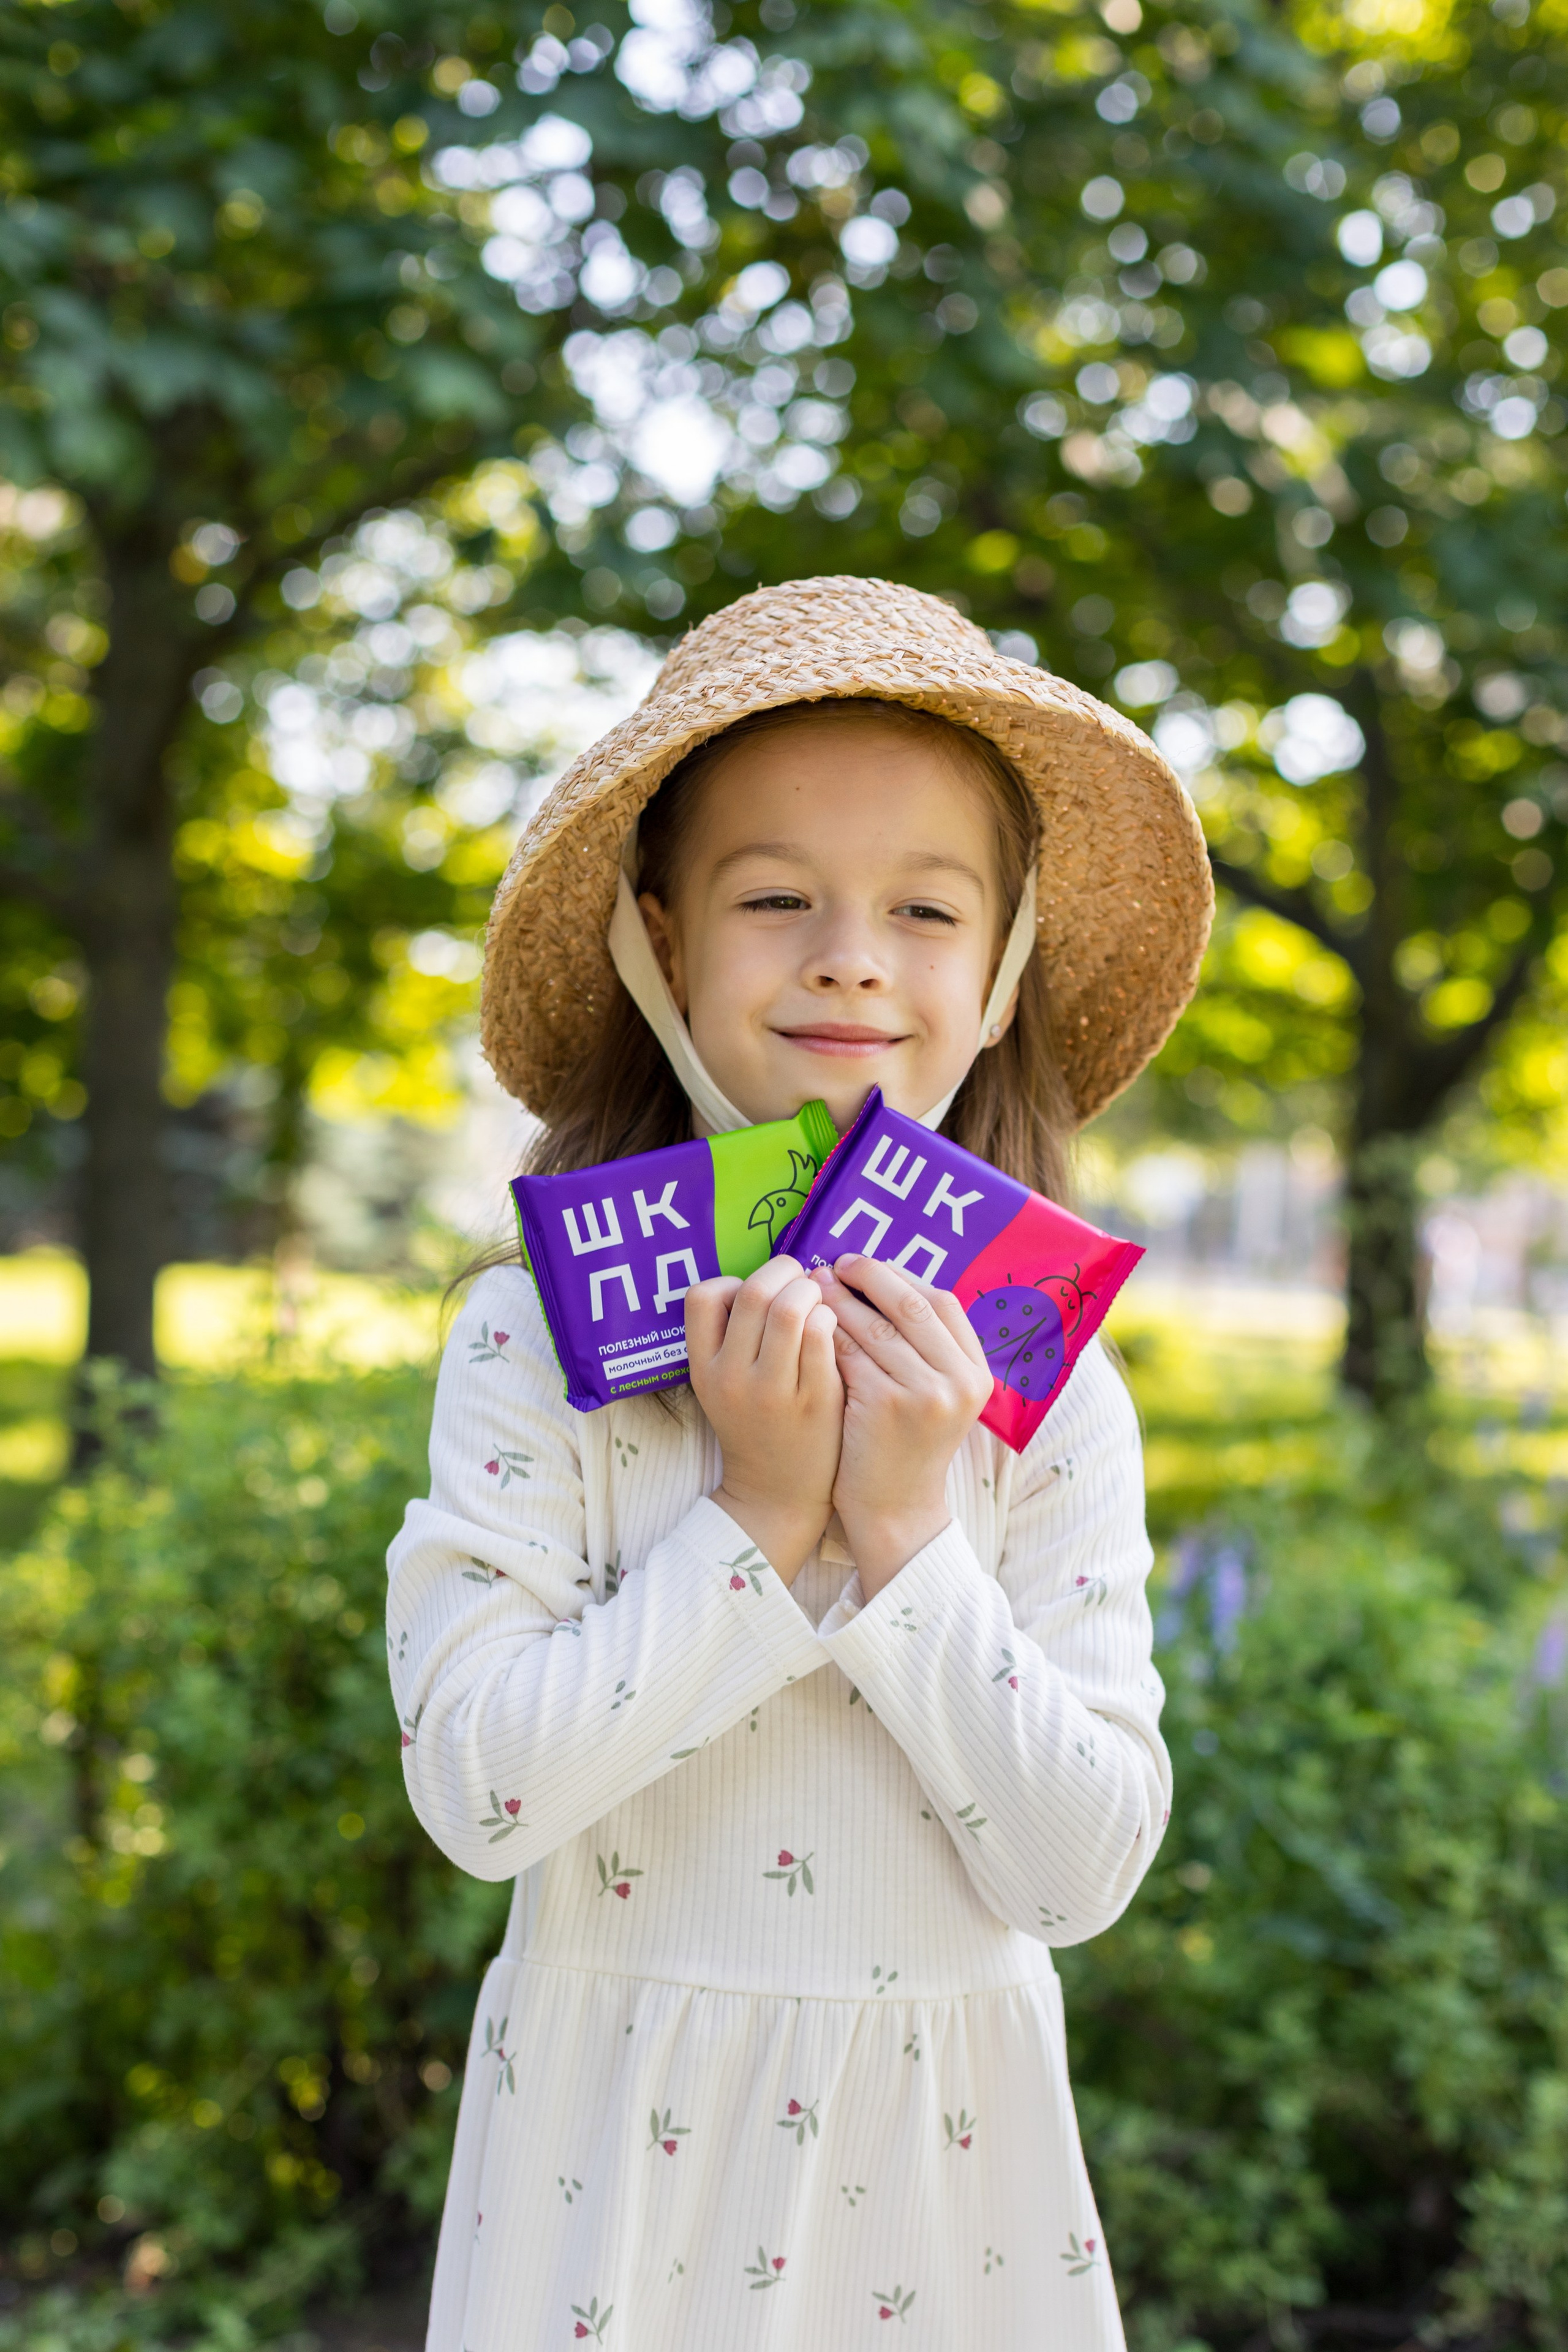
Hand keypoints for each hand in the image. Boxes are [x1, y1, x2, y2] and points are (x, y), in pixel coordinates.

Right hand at [686, 1256, 842, 1584]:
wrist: (777, 1494)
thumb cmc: (756, 1425)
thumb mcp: (723, 1383)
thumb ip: (734, 1335)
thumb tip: (770, 1276)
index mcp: (703, 1368)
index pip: (701, 1295)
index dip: (734, 1281)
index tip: (760, 1294)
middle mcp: (731, 1377)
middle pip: (753, 1292)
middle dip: (784, 1272)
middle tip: (802, 1281)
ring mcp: (772, 1390)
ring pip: (789, 1308)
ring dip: (811, 1291)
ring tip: (819, 1302)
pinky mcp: (814, 1400)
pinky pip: (822, 1335)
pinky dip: (830, 1317)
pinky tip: (834, 1328)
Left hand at [811, 1255, 992, 1598]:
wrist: (895, 1512)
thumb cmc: (904, 1447)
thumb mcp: (935, 1396)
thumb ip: (924, 1347)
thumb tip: (880, 1278)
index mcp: (976, 1372)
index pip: (943, 1302)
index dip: (901, 1277)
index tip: (867, 1266)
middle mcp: (959, 1380)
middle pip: (911, 1304)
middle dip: (869, 1277)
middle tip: (833, 1264)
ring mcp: (924, 1394)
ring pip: (875, 1326)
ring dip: (840, 1301)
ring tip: (813, 1288)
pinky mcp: (884, 1406)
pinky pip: (849, 1354)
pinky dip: (826, 1335)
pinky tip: (807, 1326)